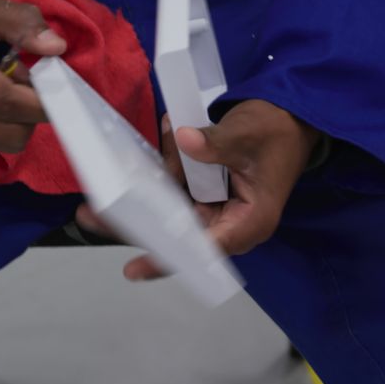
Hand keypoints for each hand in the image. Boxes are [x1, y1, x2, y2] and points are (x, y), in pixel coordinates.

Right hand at [0, 0, 66, 153]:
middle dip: (33, 114)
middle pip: (11, 132)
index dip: (42, 102)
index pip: (6, 99)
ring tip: (5, 92)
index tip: (63, 91)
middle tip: (29, 86)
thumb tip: (56, 47)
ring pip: (4, 143)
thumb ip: (19, 21)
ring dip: (17, 122)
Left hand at [77, 99, 320, 280]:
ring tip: (104, 185)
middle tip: (91, 216)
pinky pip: (176, 191)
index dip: (169, 257)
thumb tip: (183, 142)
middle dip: (138, 222)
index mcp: (249, 221)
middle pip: (179, 233)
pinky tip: (144, 157)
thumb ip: (215, 143)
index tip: (136, 267)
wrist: (293, 116)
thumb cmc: (278, 130)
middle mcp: (230, 223)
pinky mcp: (207, 193)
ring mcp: (217, 208)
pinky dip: (161, 174)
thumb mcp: (248, 133)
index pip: (205, 248)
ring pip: (172, 212)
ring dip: (146, 193)